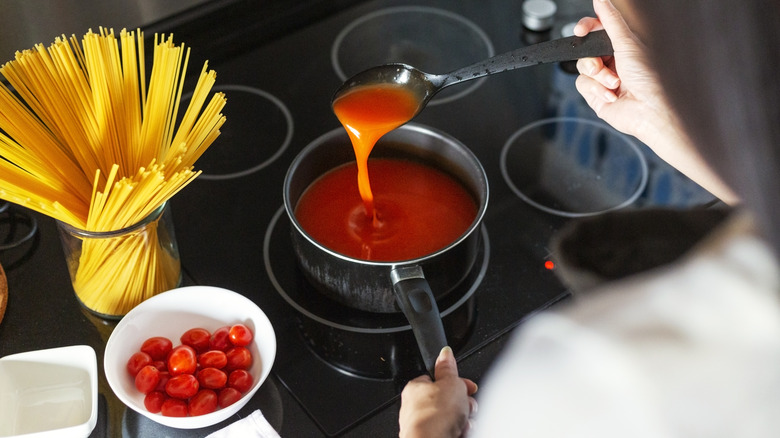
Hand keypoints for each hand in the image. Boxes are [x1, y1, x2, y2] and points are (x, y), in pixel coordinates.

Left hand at [399, 347, 478, 437]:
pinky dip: (459, 431)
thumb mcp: (450, 382)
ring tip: (463, 421)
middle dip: (463, 403)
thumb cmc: (435, 415)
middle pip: (448, 400)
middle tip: (467, 405)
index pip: (439, 380)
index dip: (457, 382)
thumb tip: (445, 353)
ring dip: (463, 418)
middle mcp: (416, 407)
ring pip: (451, 418)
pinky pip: (450, 431)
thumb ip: (449, 368)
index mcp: (416, 388)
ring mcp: (423, 425)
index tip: (468, 386)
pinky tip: (461, 432)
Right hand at [574, 0, 736, 202]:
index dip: (586, 28)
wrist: (648, 111)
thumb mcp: (628, 43)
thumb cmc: (649, 79)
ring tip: (615, 84)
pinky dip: (596, 90)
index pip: (596, 30)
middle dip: (593, 59)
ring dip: (598, 77)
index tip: (581, 30)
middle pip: (585, 51)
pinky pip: (583, 86)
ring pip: (582, 69)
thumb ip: (610, 20)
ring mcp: (603, 79)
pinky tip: (612, 95)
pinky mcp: (596, 96)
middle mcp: (612, 62)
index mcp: (621, 46)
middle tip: (603, 64)